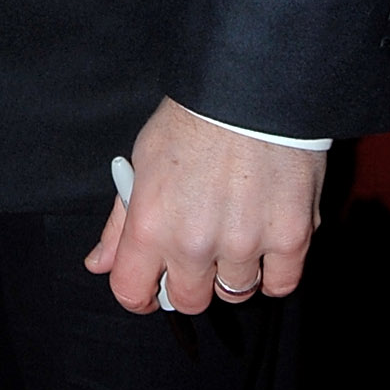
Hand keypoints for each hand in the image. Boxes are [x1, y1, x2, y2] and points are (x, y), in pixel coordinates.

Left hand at [86, 96, 324, 314]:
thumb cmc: (194, 119)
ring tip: (236, 235)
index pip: (132, 291)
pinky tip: (266, 245)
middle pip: (189, 300)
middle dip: (189, 281)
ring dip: (232, 272)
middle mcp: (194, 244)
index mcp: (150, 225)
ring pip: (235, 293)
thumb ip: (121, 220)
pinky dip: (274, 272)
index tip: (149, 286)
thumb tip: (99, 263)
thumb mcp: (142, 161)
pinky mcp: (290, 238)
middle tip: (199, 252)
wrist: (251, 90)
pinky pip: (280, 284)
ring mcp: (244, 245)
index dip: (139, 293)